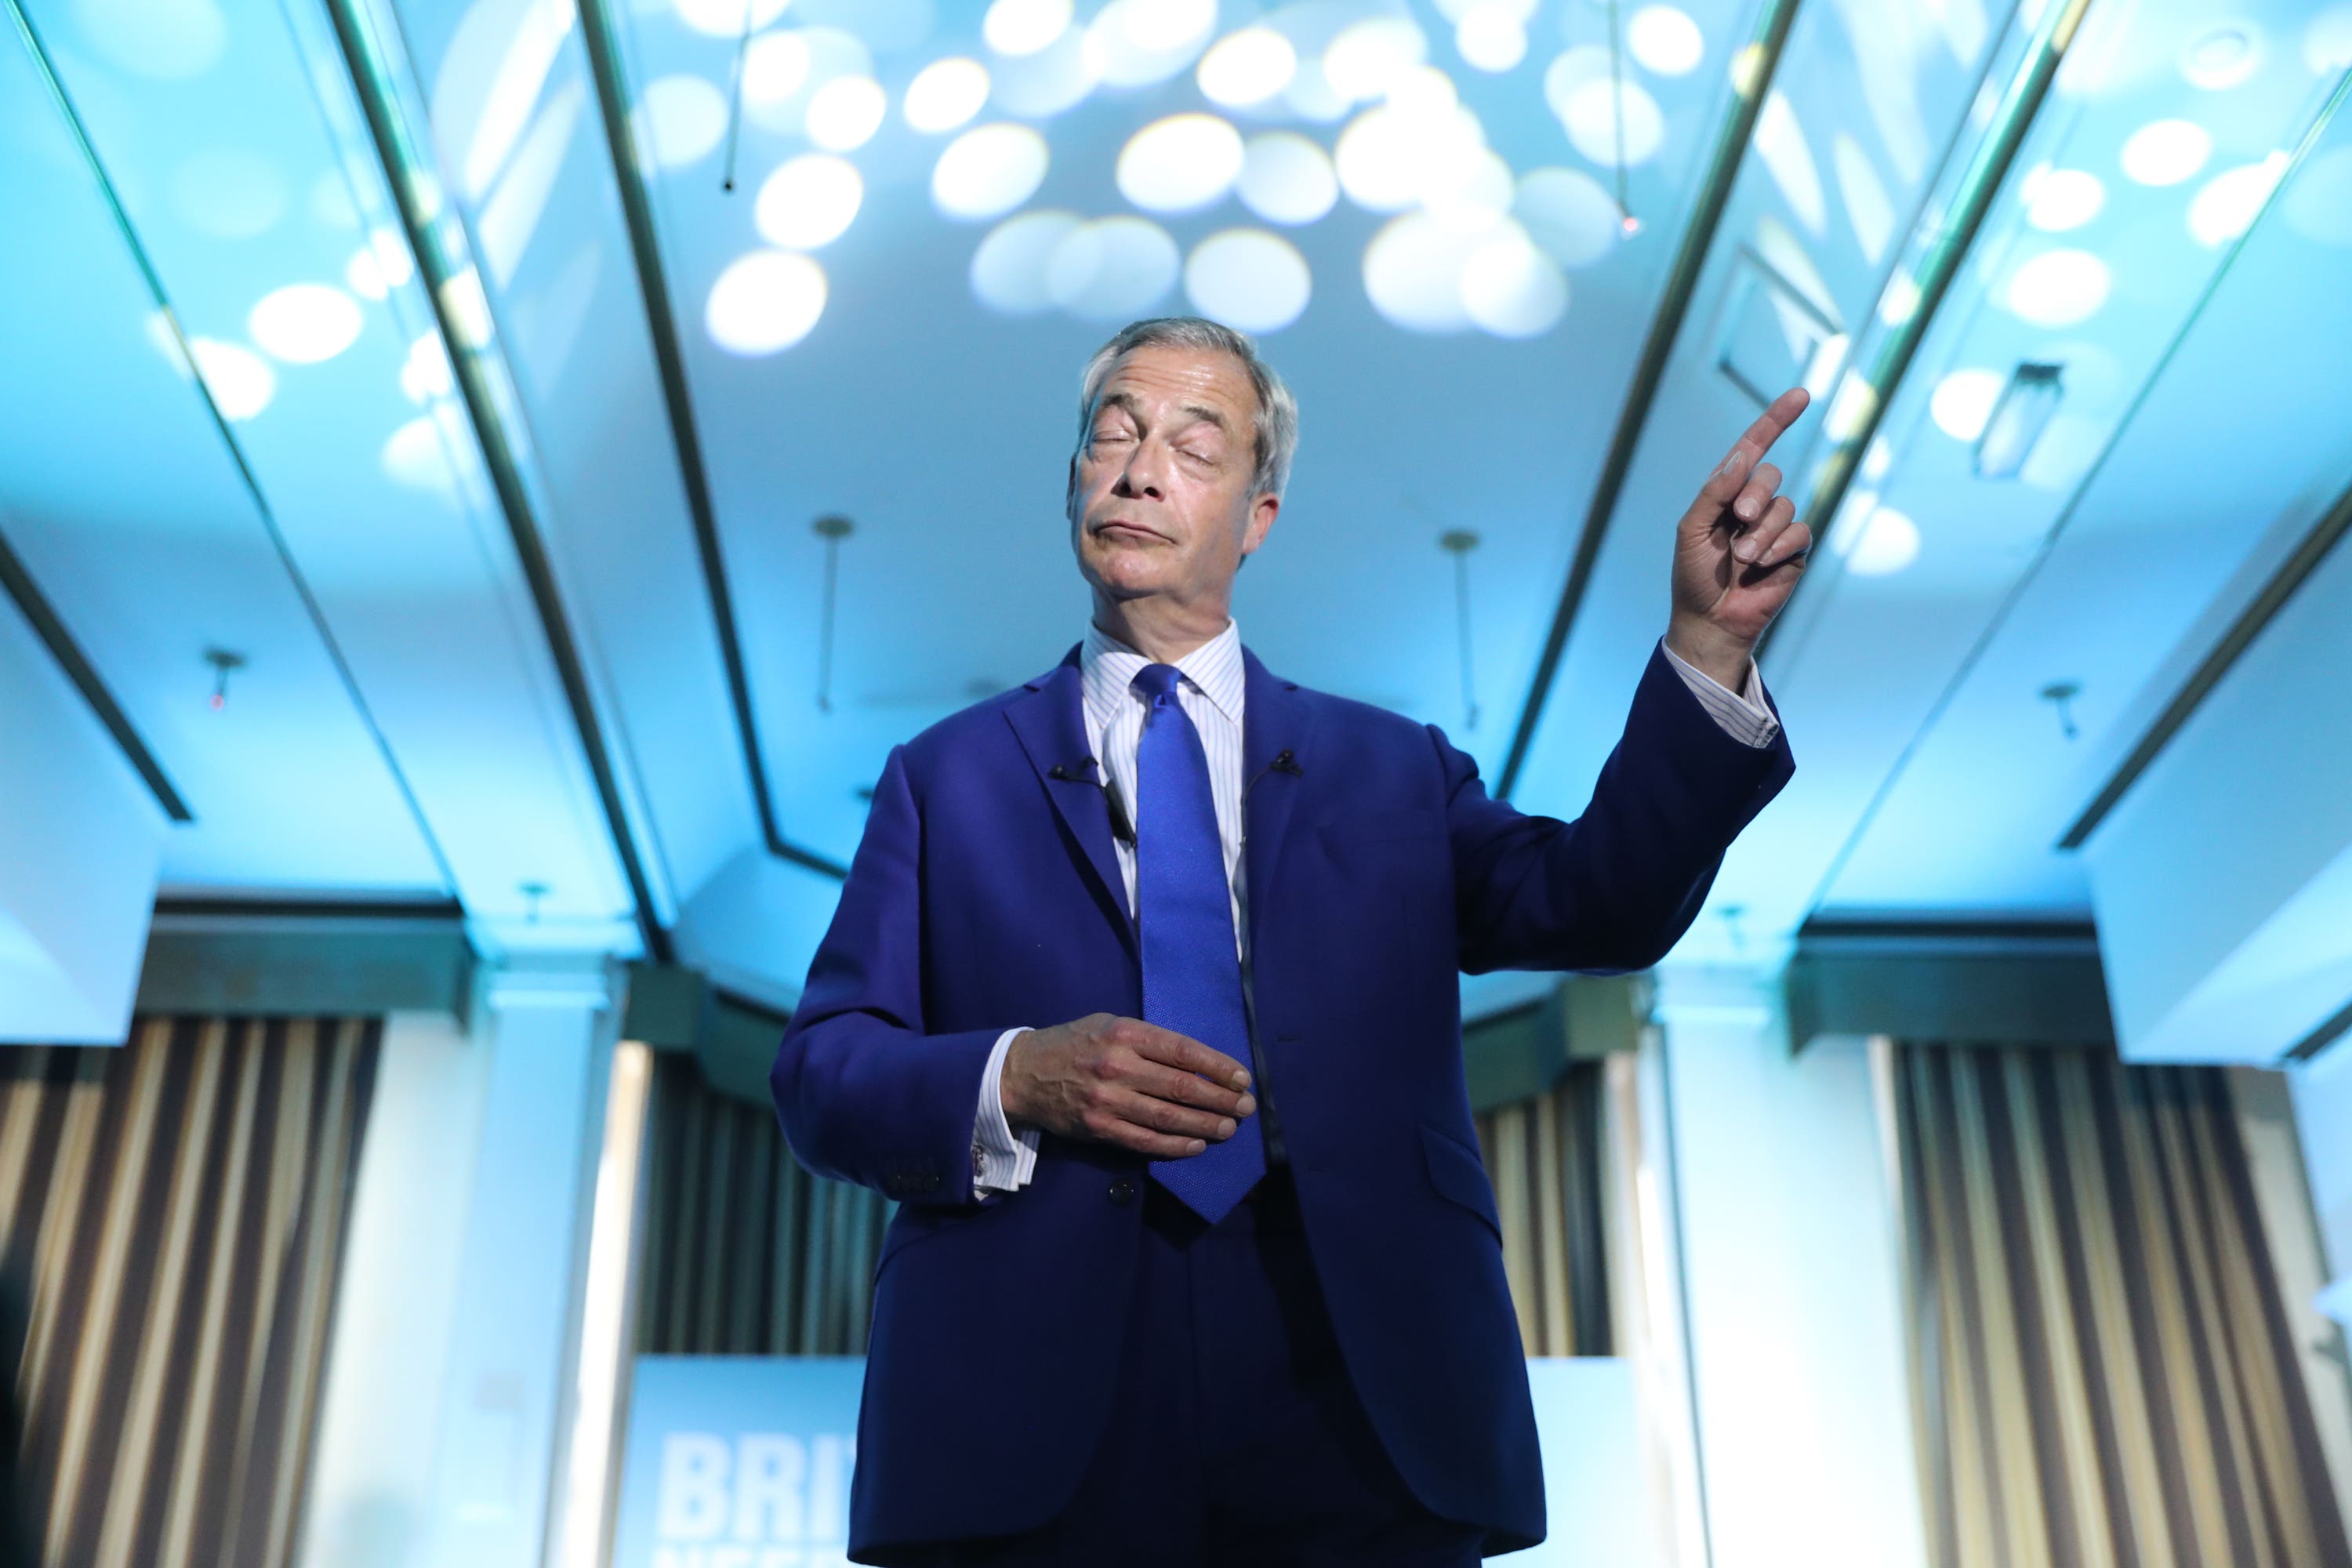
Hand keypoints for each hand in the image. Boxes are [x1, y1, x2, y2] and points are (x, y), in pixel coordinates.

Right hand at [1002, 1014, 1255, 1159]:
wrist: (1023, 1073)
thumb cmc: (1074, 1043)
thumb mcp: (1110, 1024)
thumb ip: (1149, 1040)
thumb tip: (1198, 1063)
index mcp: (1126, 1034)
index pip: (1184, 1051)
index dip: (1218, 1067)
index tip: (1242, 1079)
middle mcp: (1118, 1066)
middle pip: (1182, 1088)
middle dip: (1221, 1100)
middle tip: (1246, 1109)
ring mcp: (1108, 1100)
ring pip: (1168, 1118)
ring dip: (1205, 1126)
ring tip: (1228, 1129)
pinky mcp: (1100, 1128)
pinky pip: (1145, 1141)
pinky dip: (1175, 1146)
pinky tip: (1196, 1146)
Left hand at [1667, 386, 1812, 687]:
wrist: (1709, 619)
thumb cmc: (1694, 575)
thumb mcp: (1691, 529)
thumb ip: (1715, 491)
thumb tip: (1744, 455)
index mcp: (1726, 493)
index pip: (1754, 448)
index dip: (1776, 420)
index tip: (1802, 395)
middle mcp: (1753, 504)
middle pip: (1770, 474)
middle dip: (1754, 495)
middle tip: (1739, 520)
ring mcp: (1776, 527)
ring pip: (1784, 506)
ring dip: (1761, 533)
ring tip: (1742, 558)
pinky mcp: (1794, 551)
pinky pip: (1799, 532)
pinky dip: (1778, 547)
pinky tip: (1762, 565)